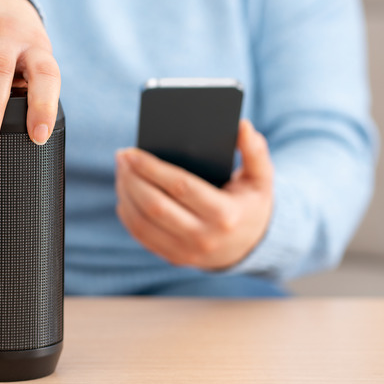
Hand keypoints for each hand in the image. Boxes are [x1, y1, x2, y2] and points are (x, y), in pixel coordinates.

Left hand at [115, 120, 273, 270]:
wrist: (252, 247)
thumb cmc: (251, 203)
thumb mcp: (261, 178)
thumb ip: (255, 151)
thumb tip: (243, 125)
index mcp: (224, 214)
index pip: (180, 188)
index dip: (151, 168)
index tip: (132, 152)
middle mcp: (203, 237)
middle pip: (155, 206)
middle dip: (132, 178)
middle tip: (121, 156)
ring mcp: (186, 252)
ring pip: (142, 222)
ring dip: (125, 194)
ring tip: (121, 171)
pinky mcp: (173, 257)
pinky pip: (141, 236)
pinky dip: (127, 213)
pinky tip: (124, 192)